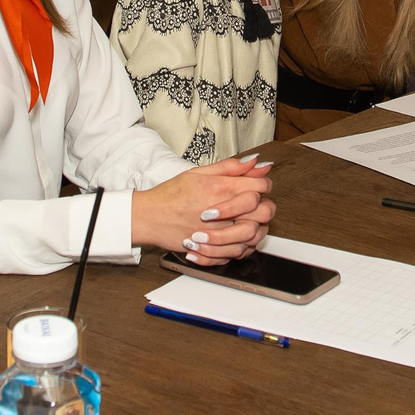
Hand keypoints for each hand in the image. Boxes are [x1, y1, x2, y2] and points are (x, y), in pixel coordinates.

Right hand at [130, 157, 273, 262]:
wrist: (149, 218)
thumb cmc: (170, 196)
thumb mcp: (199, 172)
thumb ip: (230, 168)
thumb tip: (256, 162)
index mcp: (220, 188)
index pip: (261, 185)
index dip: (263, 184)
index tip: (256, 185)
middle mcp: (223, 212)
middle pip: (265, 211)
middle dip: (263, 207)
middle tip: (253, 205)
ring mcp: (219, 233)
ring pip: (256, 234)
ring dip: (255, 227)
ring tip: (244, 221)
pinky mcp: (214, 249)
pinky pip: (241, 252)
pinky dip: (242, 245)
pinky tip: (234, 237)